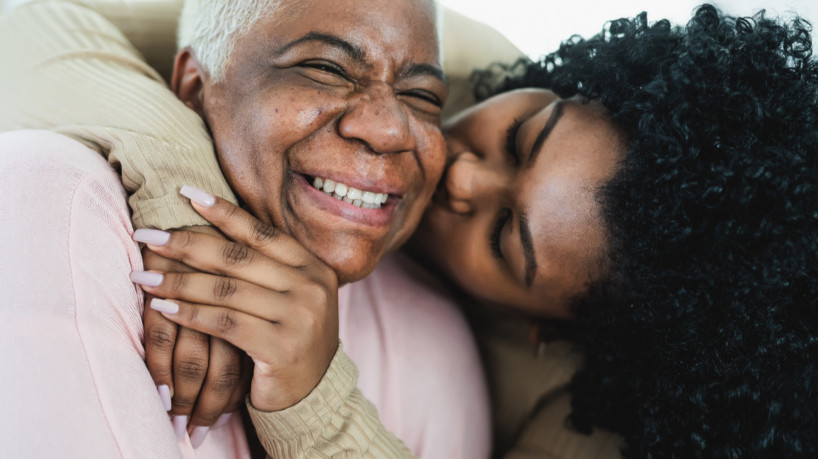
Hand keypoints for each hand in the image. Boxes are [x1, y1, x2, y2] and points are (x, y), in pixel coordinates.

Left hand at [132, 187, 338, 411]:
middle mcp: (311, 287)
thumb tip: (209, 227)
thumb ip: (264, 268)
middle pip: (238, 258)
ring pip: (226, 290)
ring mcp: (299, 318)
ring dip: (178, 281)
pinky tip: (162, 307)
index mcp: (313, 268)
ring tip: (142, 276)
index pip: (261, 233)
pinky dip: (189, 314)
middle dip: (187, 243)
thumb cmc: (289, 340)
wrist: (313, 396)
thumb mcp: (288, 298)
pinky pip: (224, 324)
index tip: (185, 194)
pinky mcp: (280, 348)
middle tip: (147, 235)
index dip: (223, 212)